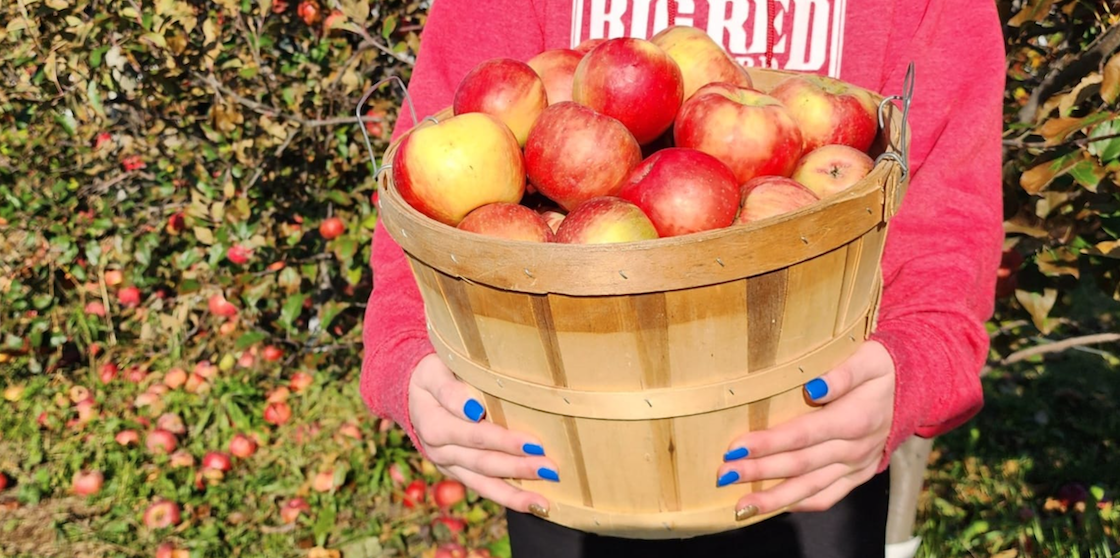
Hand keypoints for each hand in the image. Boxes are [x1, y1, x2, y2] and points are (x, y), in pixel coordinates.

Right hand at [408, 354, 557, 514]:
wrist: (412, 392)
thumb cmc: (431, 374)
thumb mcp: (433, 372)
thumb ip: (450, 390)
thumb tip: (472, 408)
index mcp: (433, 424)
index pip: (473, 434)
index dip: (503, 440)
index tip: (534, 443)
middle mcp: (439, 451)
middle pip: (483, 462)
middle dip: (518, 467)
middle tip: (551, 468)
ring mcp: (449, 466)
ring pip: (484, 483)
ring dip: (516, 493)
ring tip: (544, 501)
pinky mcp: (459, 473)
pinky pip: (484, 489)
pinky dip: (508, 498)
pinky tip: (534, 506)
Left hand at [716, 341, 895, 518]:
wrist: (916, 386)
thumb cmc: (882, 367)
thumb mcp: (869, 358)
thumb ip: (843, 373)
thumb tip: (815, 387)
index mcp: (855, 418)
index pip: (803, 434)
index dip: (768, 443)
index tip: (735, 448)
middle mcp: (855, 448)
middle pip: (800, 464)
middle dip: (759, 471)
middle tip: (723, 475)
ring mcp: (856, 465)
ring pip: (811, 488)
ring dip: (774, 498)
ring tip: (741, 506)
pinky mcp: (857, 475)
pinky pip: (828, 496)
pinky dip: (801, 505)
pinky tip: (775, 508)